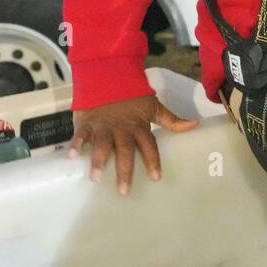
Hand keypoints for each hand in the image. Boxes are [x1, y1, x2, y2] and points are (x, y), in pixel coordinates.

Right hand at [66, 95, 198, 194]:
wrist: (109, 76)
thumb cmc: (133, 96)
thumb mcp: (153, 108)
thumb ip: (171, 120)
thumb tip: (194, 125)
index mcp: (139, 127)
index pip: (149, 146)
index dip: (153, 161)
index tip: (156, 178)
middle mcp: (122, 130)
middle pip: (125, 151)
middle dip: (125, 170)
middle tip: (124, 190)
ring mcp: (104, 127)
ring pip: (102, 145)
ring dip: (99, 161)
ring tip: (96, 178)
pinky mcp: (87, 123)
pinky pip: (81, 134)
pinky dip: (76, 143)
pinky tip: (72, 156)